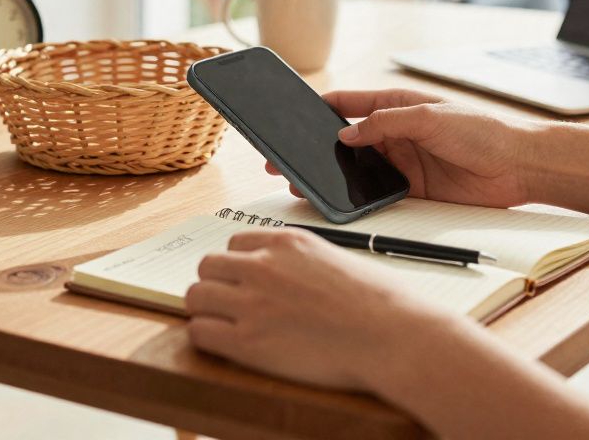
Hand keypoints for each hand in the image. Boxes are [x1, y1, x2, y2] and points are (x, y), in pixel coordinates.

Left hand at [187, 227, 452, 390]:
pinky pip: (200, 332)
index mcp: (287, 243)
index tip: (245, 282)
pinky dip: (207, 339)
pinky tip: (227, 345)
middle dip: (217, 285)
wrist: (393, 337)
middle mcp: (263, 266)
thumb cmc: (379, 304)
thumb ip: (302, 263)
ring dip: (207, 310)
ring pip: (196, 296)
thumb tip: (288, 277)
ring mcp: (252, 303)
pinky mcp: (248, 342)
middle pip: (209, 266)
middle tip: (232, 305)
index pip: (235, 244)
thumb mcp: (336, 259)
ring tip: (226, 325)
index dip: (238, 266)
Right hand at [265, 89, 534, 208]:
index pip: (347, 104)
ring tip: (306, 185)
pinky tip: (341, 201)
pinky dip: (358, 197)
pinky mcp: (413, 189)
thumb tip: (346, 134)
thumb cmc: (482, 130)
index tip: (291, 118)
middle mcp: (395, 133)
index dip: (318, 110)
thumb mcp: (428, 117)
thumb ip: (384, 123)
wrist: (519, 166)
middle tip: (287, 161)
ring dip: (335, 176)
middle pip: (346, 141)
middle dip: (317, 150)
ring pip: (357, 169)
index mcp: (396, 105)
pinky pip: (377, 193)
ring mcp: (403, 162)